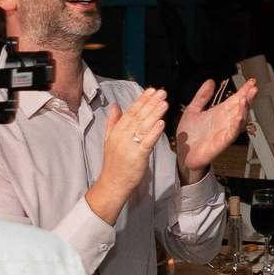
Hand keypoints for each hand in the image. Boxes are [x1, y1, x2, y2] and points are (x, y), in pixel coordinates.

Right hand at [89, 87, 167, 222]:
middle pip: (138, 116)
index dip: (141, 100)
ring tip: (164, 102)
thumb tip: (115, 105)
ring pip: (143, 126)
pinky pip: (147, 142)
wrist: (112, 184)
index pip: (130, 112)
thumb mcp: (109, 140)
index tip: (151, 90)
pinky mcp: (137, 156)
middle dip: (151, 103)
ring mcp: (129, 146)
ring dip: (154, 113)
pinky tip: (162, 122)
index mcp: (116, 131)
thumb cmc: (114, 164)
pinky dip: (154, 132)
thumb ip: (113, 122)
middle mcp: (122, 136)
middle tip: (162, 91)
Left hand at [175, 77, 258, 178]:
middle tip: (254, 88)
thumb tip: (211, 81)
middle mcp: (225, 121)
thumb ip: (202, 96)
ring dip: (244, 110)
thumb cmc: (189, 134)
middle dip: (248, 98)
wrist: (183, 153)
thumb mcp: (193, 110)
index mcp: (220, 112)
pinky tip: (240, 118)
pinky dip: (237, 126)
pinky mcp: (221, 143)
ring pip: (240, 120)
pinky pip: (232, 134)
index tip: (252, 81)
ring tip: (246, 99)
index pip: (235, 99)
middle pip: (241, 108)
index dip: (244, 90)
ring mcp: (225, 131)